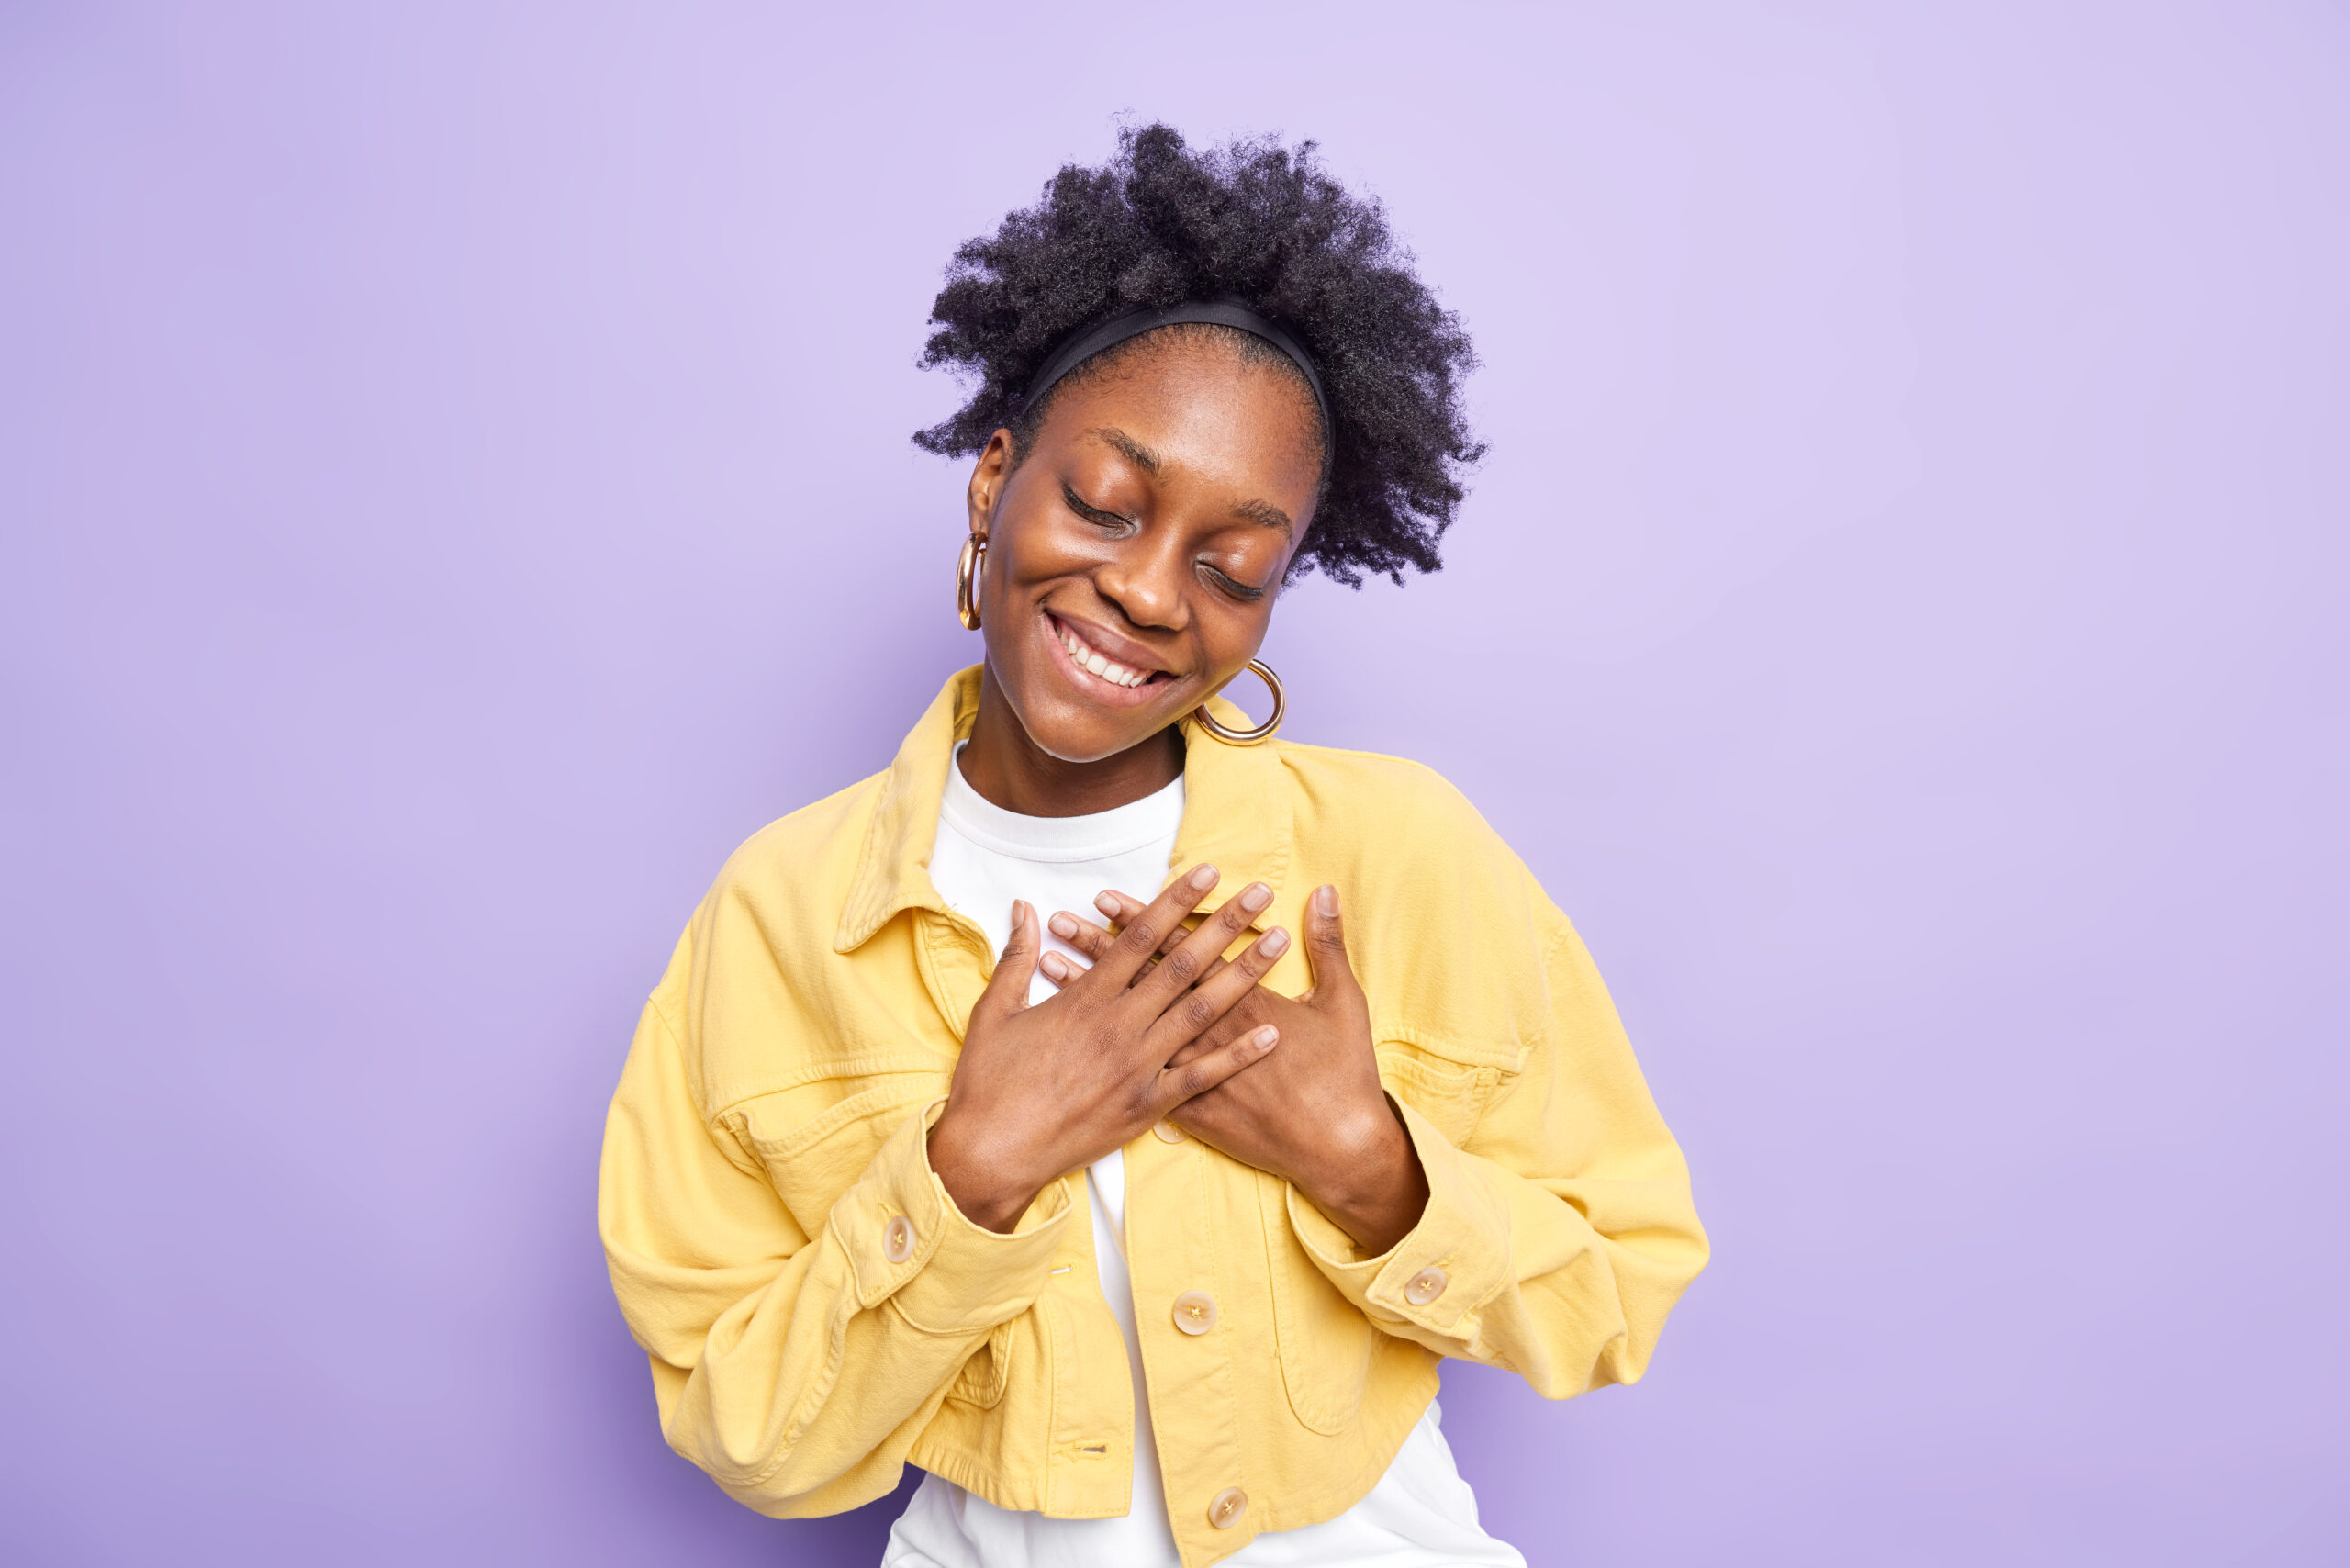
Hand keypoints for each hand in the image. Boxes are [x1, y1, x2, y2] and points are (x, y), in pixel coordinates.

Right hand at [927, 864, 1290, 1232]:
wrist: (991, 1154)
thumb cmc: (987, 1083)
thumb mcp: (994, 1011)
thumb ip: (1016, 956)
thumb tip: (1023, 908)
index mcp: (1085, 999)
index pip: (1140, 936)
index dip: (1177, 900)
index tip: (1208, 872)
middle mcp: (1119, 1026)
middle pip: (1183, 964)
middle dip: (1226, 925)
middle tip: (1261, 894)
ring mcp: (1138, 1067)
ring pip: (1201, 1012)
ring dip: (1243, 975)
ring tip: (1277, 944)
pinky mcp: (1147, 1106)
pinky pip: (1202, 1078)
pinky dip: (1239, 1056)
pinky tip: (1272, 1034)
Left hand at [1050, 883, 1428, 1254]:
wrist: (1337, 1147)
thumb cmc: (1343, 1075)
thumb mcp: (1343, 1002)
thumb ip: (1328, 945)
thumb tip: (1324, 892)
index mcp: (1240, 1000)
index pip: (1180, 949)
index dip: (1143, 922)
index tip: (1108, 898)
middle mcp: (1206, 1032)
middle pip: (1143, 980)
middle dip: (1103, 946)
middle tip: (1066, 918)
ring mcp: (1192, 1072)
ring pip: (1129, 1022)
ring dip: (1092, 990)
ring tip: (1055, 961)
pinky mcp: (1188, 1108)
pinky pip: (1134, 1073)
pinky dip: (1101, 1050)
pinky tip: (1073, 1032)